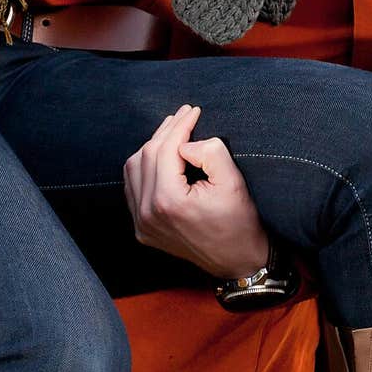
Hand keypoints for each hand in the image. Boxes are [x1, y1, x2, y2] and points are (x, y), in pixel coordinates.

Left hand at [123, 104, 269, 277]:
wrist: (237, 261)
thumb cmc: (239, 221)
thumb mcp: (233, 182)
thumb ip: (210, 153)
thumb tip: (186, 144)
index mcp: (168, 201)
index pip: (164, 149)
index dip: (180, 125)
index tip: (193, 111)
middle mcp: (148, 213)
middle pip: (146, 156)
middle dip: (165, 131)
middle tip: (184, 115)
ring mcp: (142, 224)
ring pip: (133, 169)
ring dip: (151, 147)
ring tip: (172, 132)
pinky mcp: (142, 229)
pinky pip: (133, 188)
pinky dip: (143, 167)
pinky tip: (159, 156)